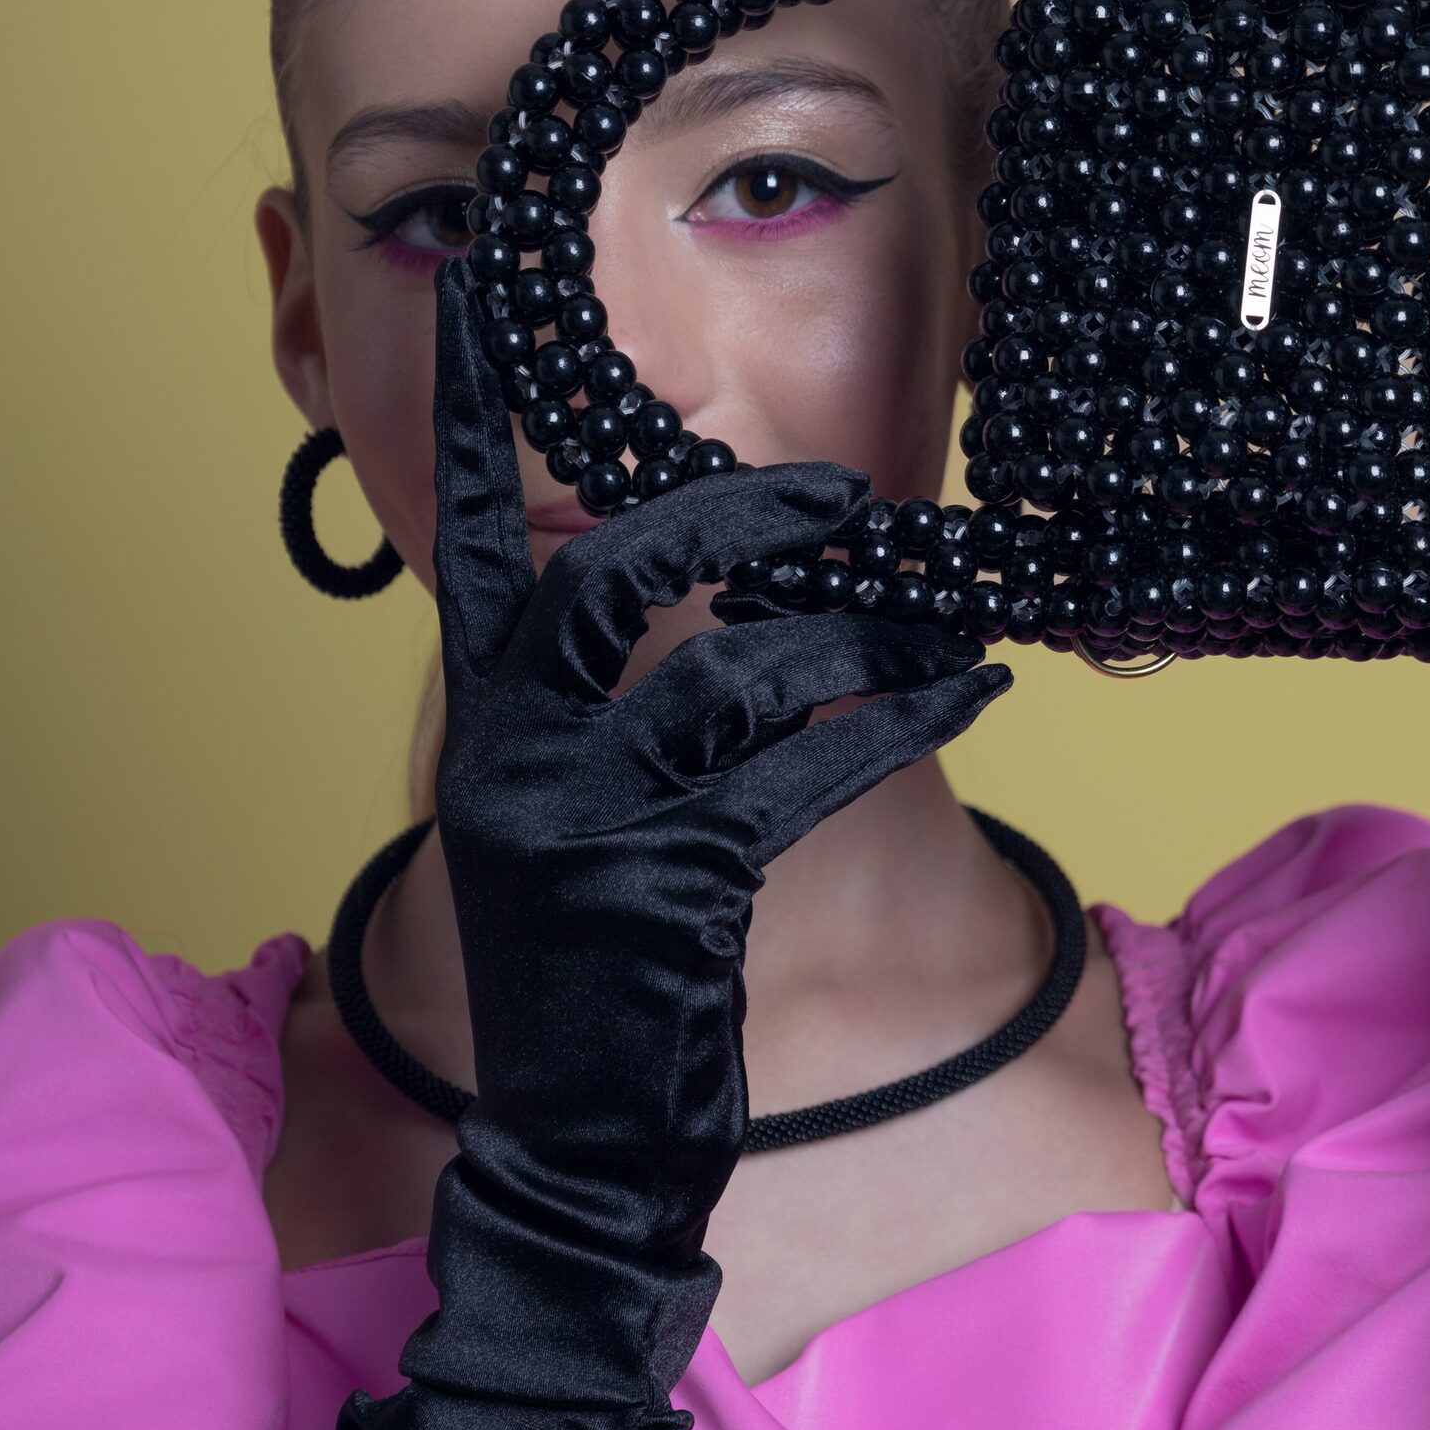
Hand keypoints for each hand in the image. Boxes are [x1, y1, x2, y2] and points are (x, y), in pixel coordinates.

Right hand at [337, 255, 1011, 1429]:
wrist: (576, 1138)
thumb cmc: (599, 953)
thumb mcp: (566, 808)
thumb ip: (606, 691)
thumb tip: (709, 576)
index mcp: (485, 713)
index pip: (465, 535)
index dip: (472, 412)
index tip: (480, 292)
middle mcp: (510, 747)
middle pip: (610, 568)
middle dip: (733, 512)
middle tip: (839, 497)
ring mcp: (578, 817)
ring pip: (729, 667)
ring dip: (855, 638)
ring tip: (938, 634)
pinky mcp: (664, 884)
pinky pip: (802, 769)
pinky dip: (899, 723)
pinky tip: (965, 700)